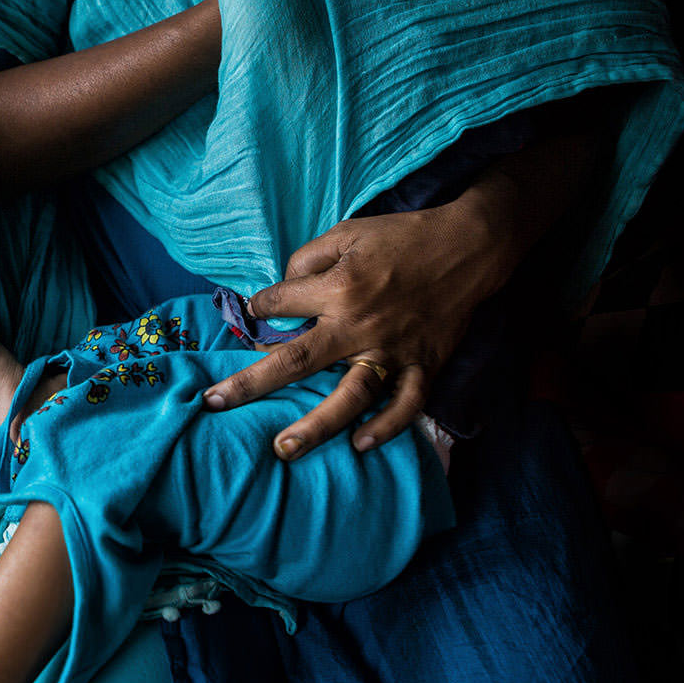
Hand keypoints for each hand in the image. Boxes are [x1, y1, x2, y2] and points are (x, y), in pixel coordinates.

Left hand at [202, 198, 524, 458]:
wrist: (468, 246)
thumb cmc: (402, 237)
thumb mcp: (347, 232)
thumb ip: (308, 260)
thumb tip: (280, 290)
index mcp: (338, 288)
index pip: (279, 306)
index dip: (258, 309)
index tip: (250, 313)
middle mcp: (360, 325)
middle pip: (296, 362)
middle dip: (251, 384)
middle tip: (215, 404)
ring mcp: (393, 351)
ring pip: (349, 397)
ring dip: (316, 426)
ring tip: (284, 450)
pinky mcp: (424, 365)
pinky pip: (406, 405)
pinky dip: (387, 428)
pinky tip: (360, 446)